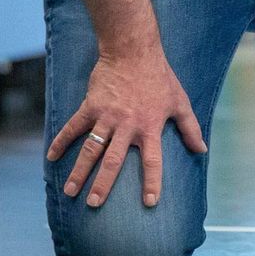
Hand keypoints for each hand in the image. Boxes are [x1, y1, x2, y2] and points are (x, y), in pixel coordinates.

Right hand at [46, 51, 206, 208]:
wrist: (133, 50)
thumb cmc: (159, 77)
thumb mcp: (180, 102)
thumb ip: (190, 128)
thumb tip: (202, 149)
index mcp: (150, 127)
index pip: (153, 161)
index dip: (152, 182)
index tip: (149, 203)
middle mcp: (127, 125)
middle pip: (114, 161)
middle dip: (103, 184)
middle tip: (94, 204)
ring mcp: (107, 116)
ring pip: (91, 149)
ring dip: (80, 171)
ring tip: (70, 191)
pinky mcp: (91, 106)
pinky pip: (73, 126)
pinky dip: (61, 141)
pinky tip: (52, 157)